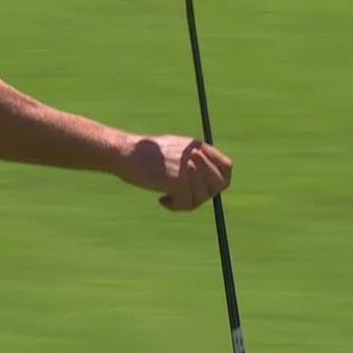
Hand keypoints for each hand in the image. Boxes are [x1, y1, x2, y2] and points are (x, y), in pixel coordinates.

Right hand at [115, 135, 233, 211]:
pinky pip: (187, 204)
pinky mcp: (180, 180)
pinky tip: (162, 200)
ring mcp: (189, 168)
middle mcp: (197, 155)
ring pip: (200, 198)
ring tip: (167, 197)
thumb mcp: (174, 151)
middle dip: (203, 196)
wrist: (125, 153)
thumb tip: (208, 187)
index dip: (219, 181)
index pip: (227, 166)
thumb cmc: (143, 154)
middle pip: (218, 185)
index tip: (205, 190)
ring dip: (185, 203)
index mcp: (197, 146)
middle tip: (184, 197)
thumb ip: (192, 162)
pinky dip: (175, 206)